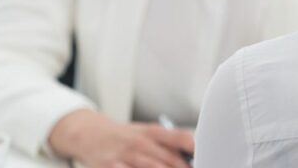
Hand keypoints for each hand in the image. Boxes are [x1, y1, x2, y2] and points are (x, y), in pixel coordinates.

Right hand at [48, 109, 192, 167]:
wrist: (89, 134)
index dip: (196, 149)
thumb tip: (193, 154)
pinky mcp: (111, 167)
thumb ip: (168, 142)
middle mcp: (141, 142)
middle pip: (170, 160)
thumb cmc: (125, 136)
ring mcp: (125, 156)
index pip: (181, 138)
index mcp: (153, 131)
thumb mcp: (146, 133)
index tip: (207, 157)